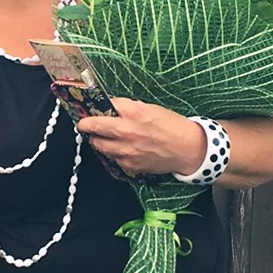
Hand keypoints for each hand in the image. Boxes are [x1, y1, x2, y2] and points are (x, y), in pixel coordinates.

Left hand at [75, 98, 205, 176]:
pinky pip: (112, 158)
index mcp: (133, 112)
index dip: (92, 108)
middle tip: (84, 124)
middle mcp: (127, 131)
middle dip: (86, 125)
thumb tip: (109, 107)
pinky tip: (119, 148)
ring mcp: (127, 150)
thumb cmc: (171, 125)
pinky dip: (112, 153)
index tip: (87, 109)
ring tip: (102, 136)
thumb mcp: (149, 108)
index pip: (103, 107)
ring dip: (97, 140)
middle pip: (93, 128)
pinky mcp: (129, 165)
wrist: (187, 148)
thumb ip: (127, 107)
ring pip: (98, 145)